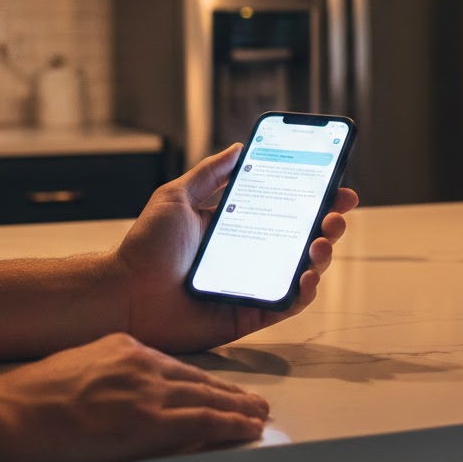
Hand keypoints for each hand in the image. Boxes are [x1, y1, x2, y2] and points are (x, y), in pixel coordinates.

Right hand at [0, 333, 269, 461]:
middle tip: (250, 399)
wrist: (12, 415)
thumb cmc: (29, 401)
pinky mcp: (151, 423)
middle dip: (227, 390)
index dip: (197, 378)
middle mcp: (143, 363)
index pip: (172, 364)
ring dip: (238, 407)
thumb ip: (101, 377)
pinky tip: (247, 429)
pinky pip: (204, 421)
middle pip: (197, 378)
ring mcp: (149, 392)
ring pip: (208, 397)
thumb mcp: (73, 371)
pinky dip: (231, 425)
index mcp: (123, 348)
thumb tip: (110, 396)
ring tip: (258, 414)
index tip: (210, 385)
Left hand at [110, 144, 358, 352]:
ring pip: (303, 271)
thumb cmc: (145, 247)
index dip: (316, 199)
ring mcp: (253, 286)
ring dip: (322, 255)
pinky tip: (307, 274)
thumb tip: (239, 146)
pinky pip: (286, 304)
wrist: (124, 292)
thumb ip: (209, 173)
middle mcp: (251, 256)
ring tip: (322, 241)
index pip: (287, 210)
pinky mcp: (249, 315)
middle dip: (328, 224)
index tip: (338, 187)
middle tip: (336, 214)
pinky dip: (304, 291)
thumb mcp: (177, 196)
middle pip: (303, 239)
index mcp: (239, 227)